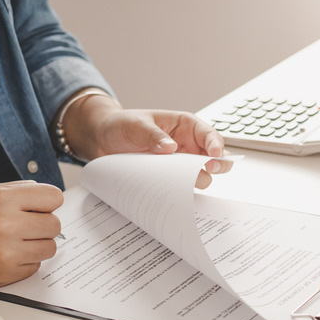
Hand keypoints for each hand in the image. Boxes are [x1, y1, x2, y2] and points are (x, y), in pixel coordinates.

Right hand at [0, 181, 63, 288]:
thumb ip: (16, 193)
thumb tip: (48, 198)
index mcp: (0, 199)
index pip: (53, 197)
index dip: (48, 203)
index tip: (42, 207)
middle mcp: (5, 223)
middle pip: (54, 224)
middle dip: (43, 226)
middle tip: (27, 227)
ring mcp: (6, 251)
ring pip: (49, 247)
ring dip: (37, 246)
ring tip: (16, 242)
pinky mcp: (5, 273)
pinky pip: (35, 267)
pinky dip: (25, 262)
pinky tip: (6, 256)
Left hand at [62, 92, 232, 188]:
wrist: (102, 140)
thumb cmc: (121, 125)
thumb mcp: (135, 125)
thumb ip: (153, 135)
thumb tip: (170, 147)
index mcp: (184, 125)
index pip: (208, 134)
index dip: (215, 144)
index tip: (215, 155)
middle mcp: (187, 144)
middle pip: (213, 157)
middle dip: (216, 164)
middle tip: (208, 171)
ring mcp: (180, 163)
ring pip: (201, 175)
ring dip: (198, 180)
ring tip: (187, 183)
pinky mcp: (170, 177)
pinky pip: (183, 186)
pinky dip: (183, 191)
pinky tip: (178, 194)